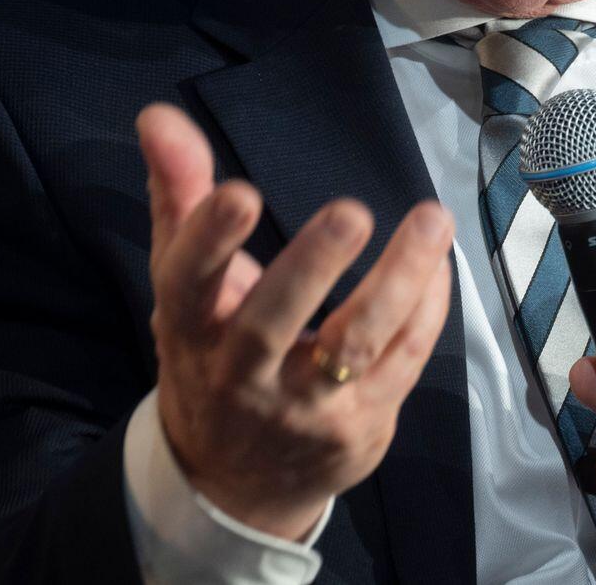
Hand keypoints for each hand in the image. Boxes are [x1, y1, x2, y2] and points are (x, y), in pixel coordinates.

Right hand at [137, 101, 453, 540]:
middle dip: (311, 267)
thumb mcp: (183, 278)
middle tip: (351, 211)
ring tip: (432, 219)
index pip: (189, 284)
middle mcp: (240, 376)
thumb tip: (158, 114)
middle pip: (270, 325)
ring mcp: (303, 409)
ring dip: (397, 282)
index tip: (240, 192)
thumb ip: (179, 192)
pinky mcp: (359, 427)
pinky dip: (425, 310)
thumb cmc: (209, 349)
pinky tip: (437, 261)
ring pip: (354, 348)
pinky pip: (402, 363)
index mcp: (190, 328)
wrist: (231, 481)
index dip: (209, 240)